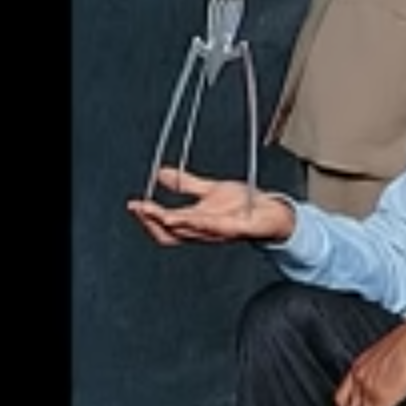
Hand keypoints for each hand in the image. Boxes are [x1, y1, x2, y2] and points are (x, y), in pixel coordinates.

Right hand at [128, 167, 294, 246]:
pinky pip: (216, 228)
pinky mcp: (236, 228)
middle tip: (140, 209)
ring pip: (190, 231)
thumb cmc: (243, 205)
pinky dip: (201, 223)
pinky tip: (192, 216)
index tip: (134, 205)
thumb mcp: (209, 189)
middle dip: (153, 221)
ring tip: (159, 214)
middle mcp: (203, 230)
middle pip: (171, 232)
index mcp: (195, 221)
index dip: (148, 217)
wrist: (271, 212)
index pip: (165, 225)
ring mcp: (219, 231)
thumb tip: (161, 173)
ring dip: (173, 223)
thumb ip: (185, 183)